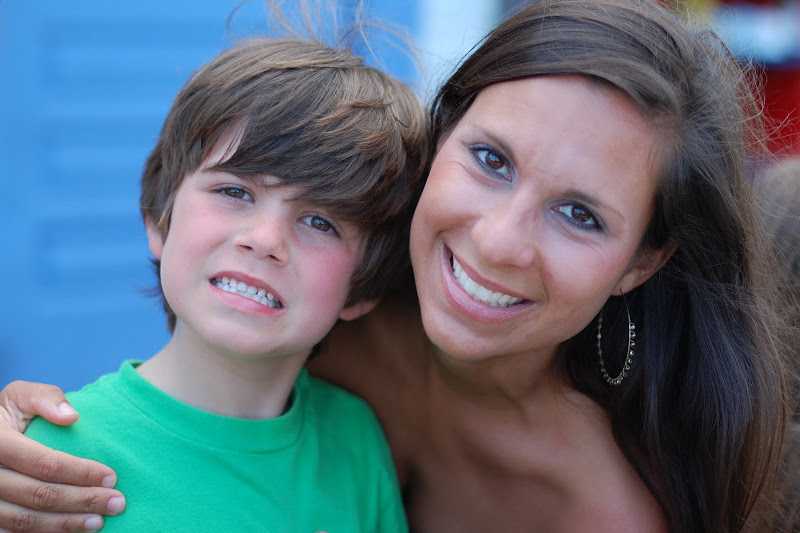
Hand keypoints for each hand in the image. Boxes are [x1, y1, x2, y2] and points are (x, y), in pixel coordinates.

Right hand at [0, 381, 125, 531]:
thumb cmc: (6, 414)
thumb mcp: (19, 396)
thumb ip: (45, 398)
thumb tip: (72, 417)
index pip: (45, 463)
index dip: (81, 472)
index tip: (112, 477)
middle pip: (40, 495)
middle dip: (83, 501)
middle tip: (117, 503)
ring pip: (26, 520)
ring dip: (66, 524)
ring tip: (99, 521)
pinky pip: (14, 532)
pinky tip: (71, 530)